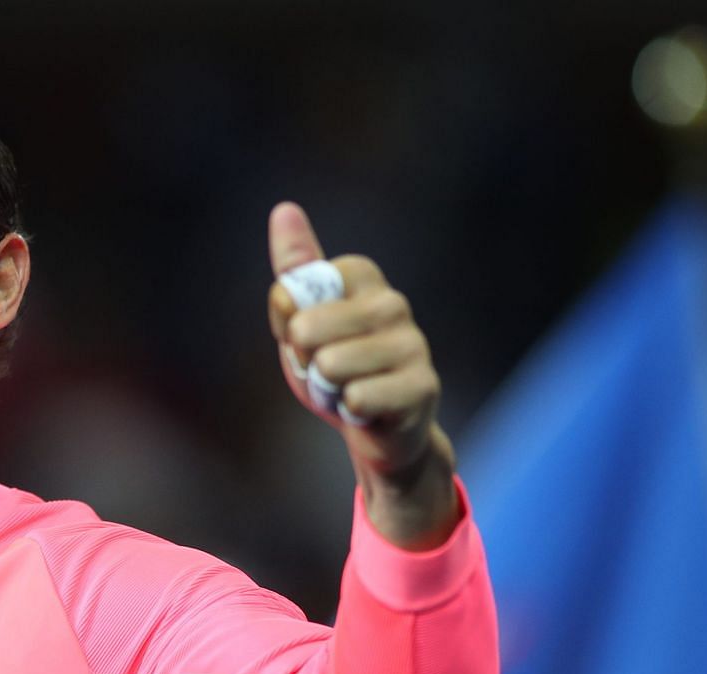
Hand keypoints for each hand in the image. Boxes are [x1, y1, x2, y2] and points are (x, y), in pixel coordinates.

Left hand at [266, 202, 459, 548]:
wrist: (379, 431)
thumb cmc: (338, 370)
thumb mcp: (303, 320)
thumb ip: (294, 272)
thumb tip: (284, 210)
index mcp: (361, 278)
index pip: (291, 291)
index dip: (287, 324)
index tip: (306, 338)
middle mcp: (392, 302)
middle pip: (305, 329)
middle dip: (304, 362)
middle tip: (326, 372)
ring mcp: (412, 343)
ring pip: (329, 365)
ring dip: (326, 391)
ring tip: (346, 390)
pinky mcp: (422, 386)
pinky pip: (357, 397)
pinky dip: (350, 412)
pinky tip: (367, 410)